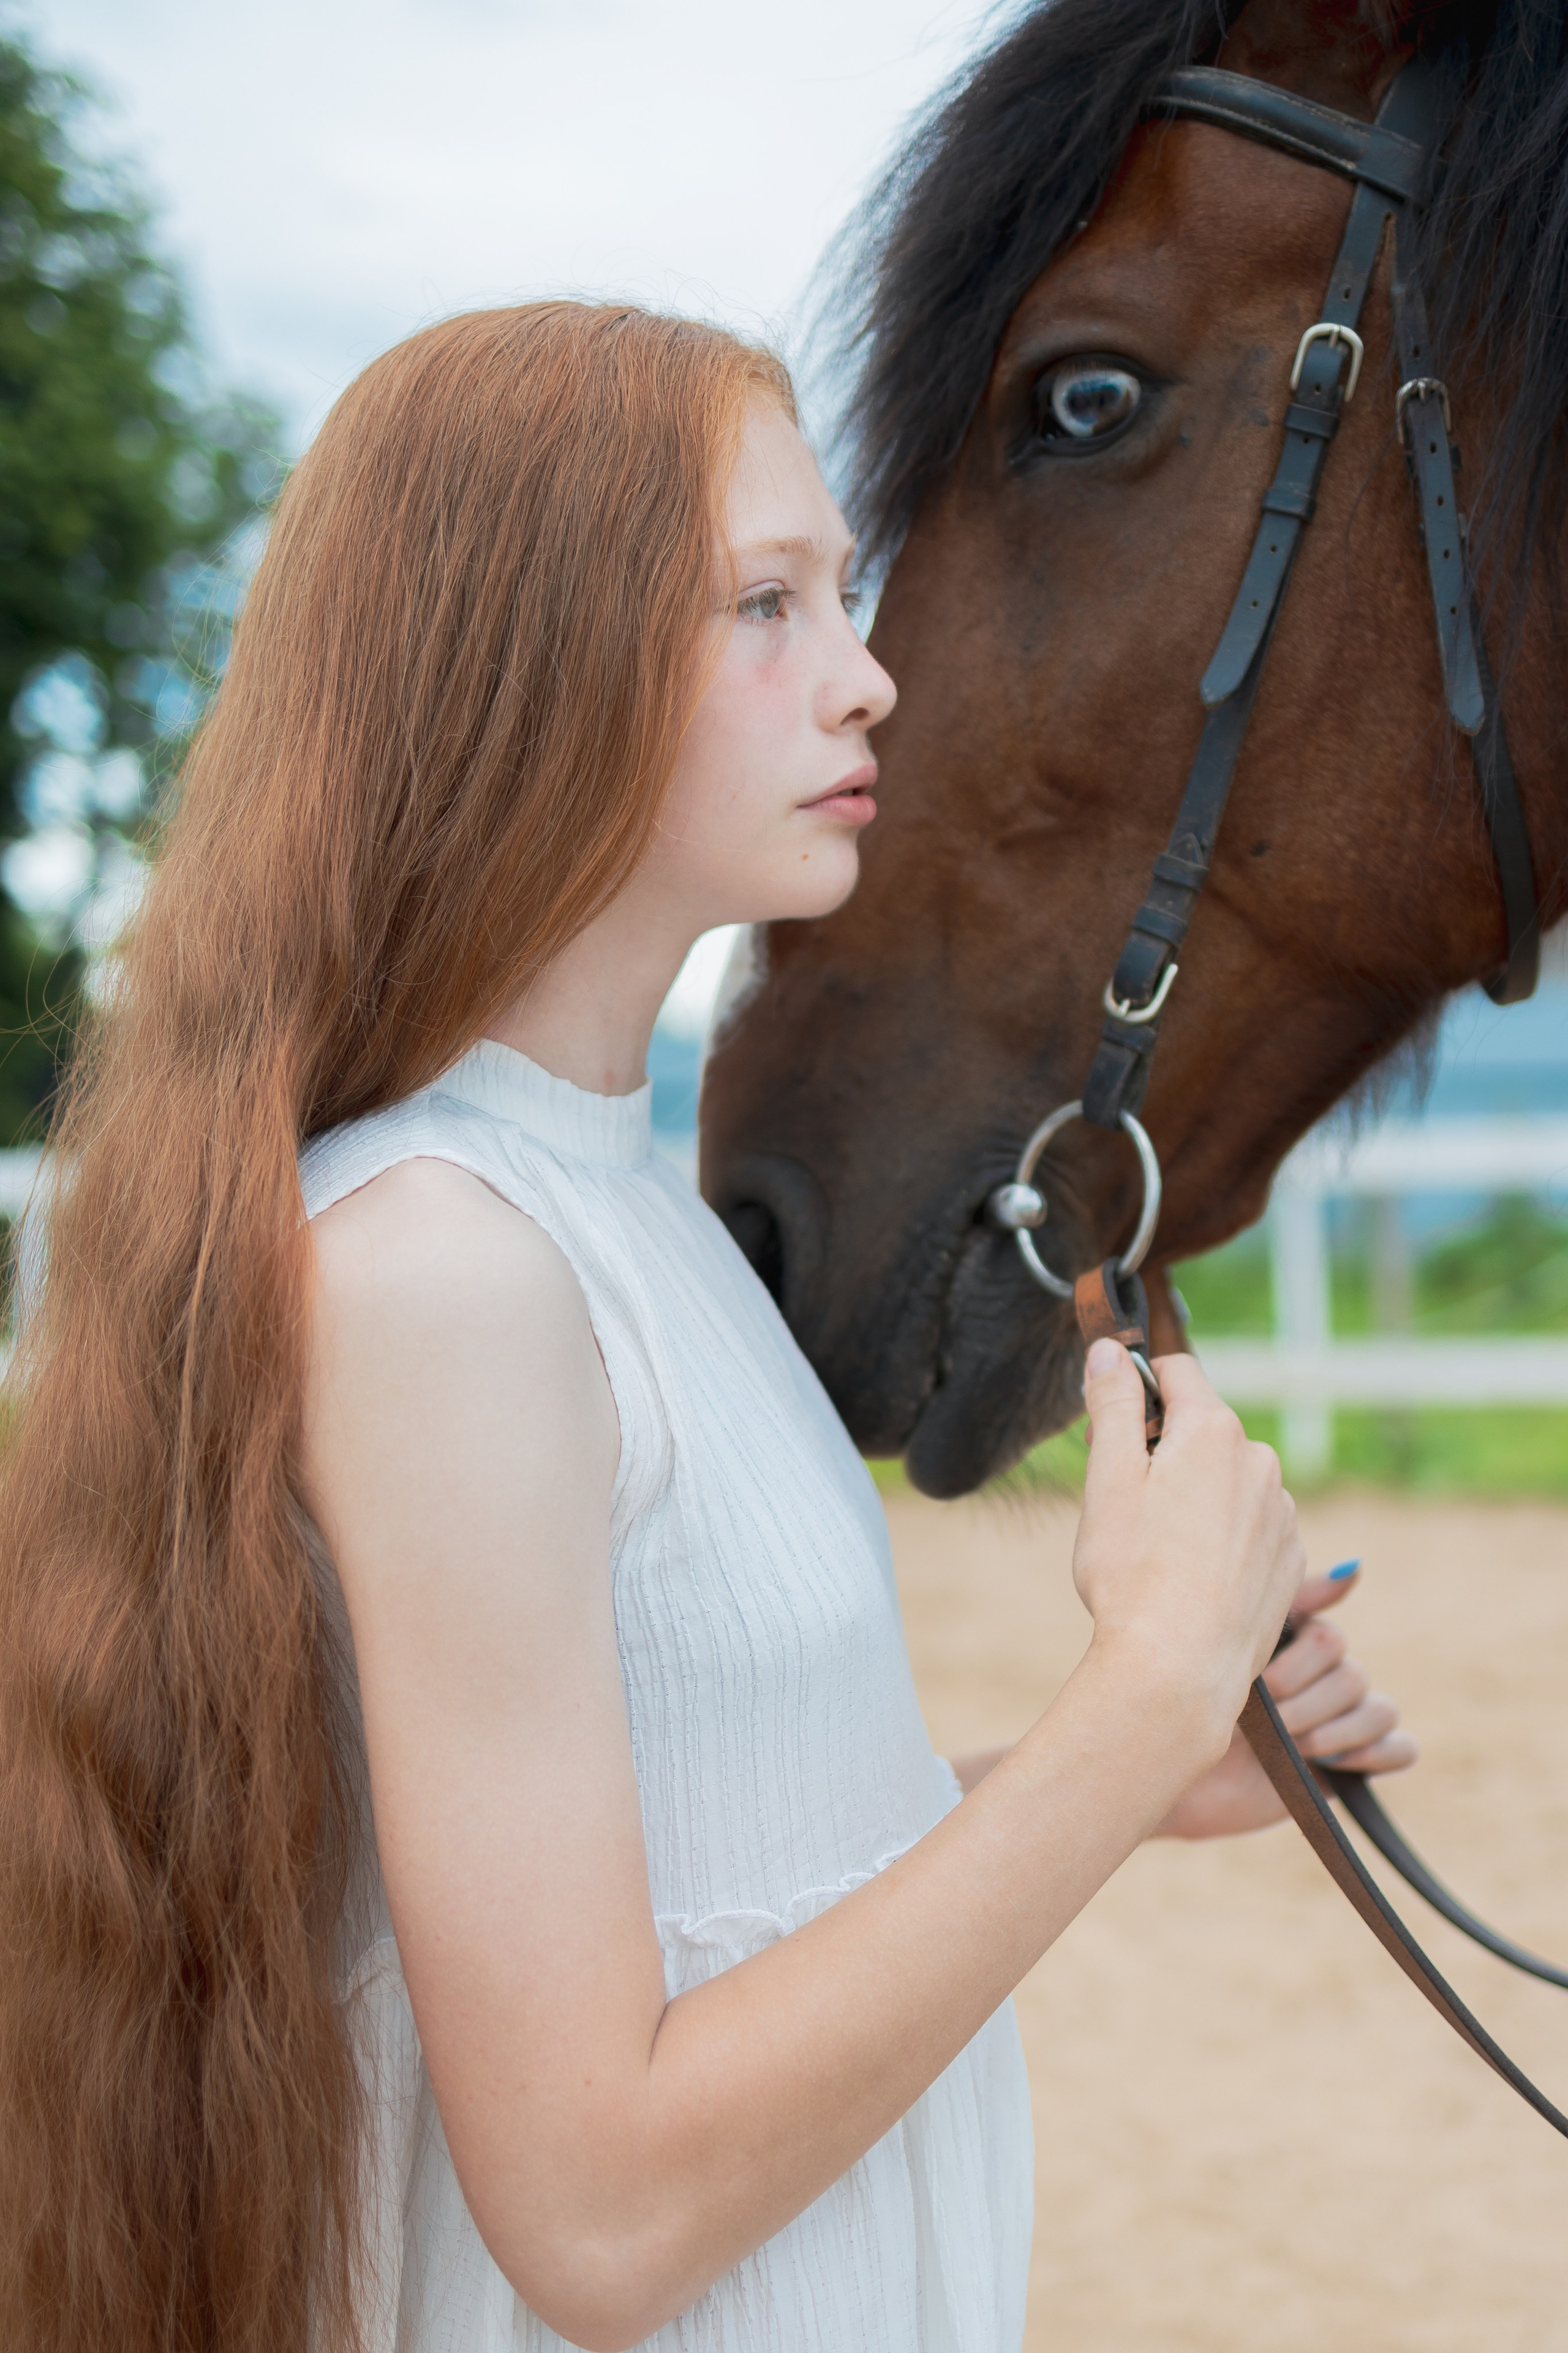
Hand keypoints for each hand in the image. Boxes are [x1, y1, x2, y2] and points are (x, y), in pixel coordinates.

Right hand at [1072, 1342, 1305, 1742]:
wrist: (1180, 1669)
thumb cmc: (1132, 1574)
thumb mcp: (1108, 1478)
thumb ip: (1113, 1403)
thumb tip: (1111, 1350)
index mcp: (1213, 1431)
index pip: (1178, 1372)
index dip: (1138, 1390)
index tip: (1111, 1427)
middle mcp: (1260, 1462)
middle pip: (1204, 1430)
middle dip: (1165, 1450)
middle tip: (1124, 1504)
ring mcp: (1282, 1514)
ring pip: (1230, 1481)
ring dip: (1196, 1496)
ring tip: (1159, 1552)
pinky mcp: (1290, 1562)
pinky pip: (1251, 1528)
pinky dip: (1222, 1539)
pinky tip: (1192, 1579)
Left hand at [1156, 1565, 1417, 1838]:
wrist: (1183, 1778)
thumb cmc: (1195, 1708)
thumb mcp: (1228, 1647)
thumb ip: (1283, 1606)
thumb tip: (1355, 1566)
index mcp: (1296, 1641)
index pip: (1327, 1639)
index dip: (1295, 1667)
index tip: (1260, 1685)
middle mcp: (1325, 1674)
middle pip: (1351, 1676)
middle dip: (1305, 1705)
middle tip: (1269, 1724)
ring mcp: (1344, 1716)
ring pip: (1380, 1710)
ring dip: (1337, 1732)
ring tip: (1296, 1747)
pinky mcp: (1358, 1759)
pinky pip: (1402, 1747)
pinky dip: (1378, 1753)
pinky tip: (1336, 1762)